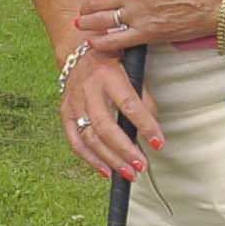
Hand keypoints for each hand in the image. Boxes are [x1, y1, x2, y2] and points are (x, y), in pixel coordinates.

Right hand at [57, 49, 159, 180]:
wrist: (80, 52)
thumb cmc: (113, 62)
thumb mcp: (132, 69)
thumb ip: (143, 96)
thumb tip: (152, 130)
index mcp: (108, 75)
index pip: (129, 105)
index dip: (145, 126)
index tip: (159, 143)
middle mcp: (88, 90)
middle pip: (104, 126)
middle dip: (124, 150)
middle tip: (141, 166)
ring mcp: (74, 103)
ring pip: (89, 138)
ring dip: (110, 160)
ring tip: (129, 173)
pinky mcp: (65, 113)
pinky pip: (75, 142)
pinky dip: (91, 160)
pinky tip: (107, 172)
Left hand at [76, 0, 224, 49]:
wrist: (216, 0)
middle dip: (89, 3)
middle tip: (88, 6)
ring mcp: (137, 14)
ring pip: (99, 20)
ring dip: (87, 22)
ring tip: (82, 23)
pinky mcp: (146, 34)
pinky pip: (115, 41)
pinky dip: (100, 44)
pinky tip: (93, 42)